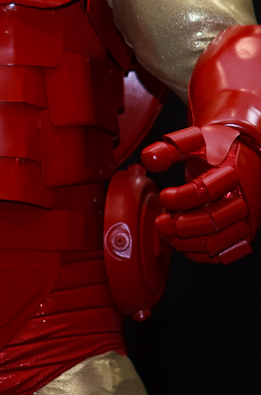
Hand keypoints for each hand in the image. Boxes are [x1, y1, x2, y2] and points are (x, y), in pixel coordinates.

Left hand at [141, 125, 260, 263]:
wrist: (243, 155)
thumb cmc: (215, 148)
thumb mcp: (194, 140)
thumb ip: (169, 148)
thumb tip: (147, 159)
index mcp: (232, 172)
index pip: (205, 191)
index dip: (179, 198)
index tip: (162, 196)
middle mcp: (243, 198)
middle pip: (213, 220)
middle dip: (182, 226)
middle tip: (160, 224)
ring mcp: (246, 219)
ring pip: (219, 241)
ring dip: (189, 242)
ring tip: (167, 236)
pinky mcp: (244, 233)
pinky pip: (225, 253)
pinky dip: (203, 254)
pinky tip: (184, 245)